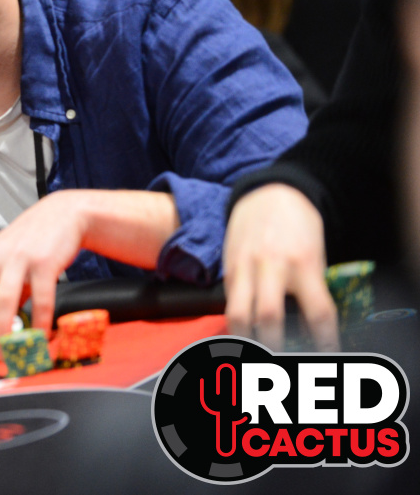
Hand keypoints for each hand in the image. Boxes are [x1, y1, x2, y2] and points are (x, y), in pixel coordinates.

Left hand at [0, 190, 88, 357]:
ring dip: (2, 333)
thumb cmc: (29, 243)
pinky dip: (39, 323)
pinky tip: (41, 337)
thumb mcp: (1, 261)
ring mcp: (17, 259)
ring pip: (3, 301)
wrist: (61, 215)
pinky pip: (39, 299)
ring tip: (6, 354)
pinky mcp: (44, 262)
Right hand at [224, 184, 337, 350]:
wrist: (268, 194)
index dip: (324, 340)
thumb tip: (310, 329)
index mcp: (304, 264)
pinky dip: (235, 321)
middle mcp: (273, 267)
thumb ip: (312, 289)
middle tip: (281, 361)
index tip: (327, 356)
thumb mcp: (315, 256)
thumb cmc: (299, 227)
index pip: (318, 312)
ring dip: (245, 339)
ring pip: (238, 312)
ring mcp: (246, 267)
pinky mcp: (229, 267)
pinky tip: (240, 334)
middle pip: (269, 316)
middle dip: (274, 346)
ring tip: (252, 354)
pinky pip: (229, 301)